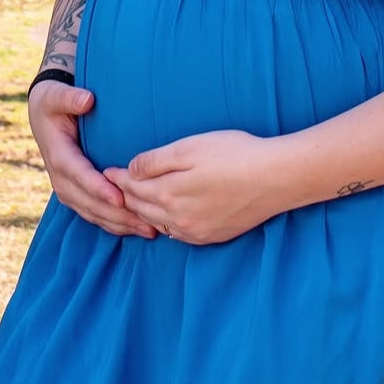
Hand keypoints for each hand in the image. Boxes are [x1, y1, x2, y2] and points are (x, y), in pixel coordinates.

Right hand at [28, 81, 157, 238]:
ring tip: (148, 229)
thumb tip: (87, 100)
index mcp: (58, 154)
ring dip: (119, 223)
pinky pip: (93, 213)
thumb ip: (70, 97)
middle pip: (89, 201)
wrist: (42, 113)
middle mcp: (61, 176)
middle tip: (146, 220)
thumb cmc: (54, 102)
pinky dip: (113, 223)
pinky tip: (136, 228)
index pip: (79, 175)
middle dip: (117, 214)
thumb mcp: (56, 95)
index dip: (99, 188)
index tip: (120, 198)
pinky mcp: (75, 193)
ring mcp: (67, 188)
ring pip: (92, 213)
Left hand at [104, 130, 284, 243]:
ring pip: (159, 224)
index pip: (132, 187)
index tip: (107, 171)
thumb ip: (156, 160)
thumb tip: (130, 169)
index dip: (118, 177)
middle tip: (113, 186)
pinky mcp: (213, 236)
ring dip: (143, 212)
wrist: (277, 177)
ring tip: (134, 202)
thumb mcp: (191, 147)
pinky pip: (178, 234)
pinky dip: (165, 224)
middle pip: (142, 207)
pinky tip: (166, 217)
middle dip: (125, 196)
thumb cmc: (235, 154)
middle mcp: (178, 218)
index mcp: (169, 193)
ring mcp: (196, 231)